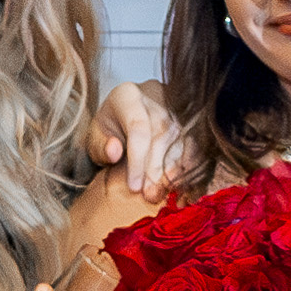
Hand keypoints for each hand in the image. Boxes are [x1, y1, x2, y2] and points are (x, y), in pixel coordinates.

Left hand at [92, 81, 193, 196]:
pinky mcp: (189, 117)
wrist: (124, 117)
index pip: (138, 127)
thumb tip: (114, 151)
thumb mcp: (96, 138)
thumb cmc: (109, 131)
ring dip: (172, 170)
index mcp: (127, 95)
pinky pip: (194, 143)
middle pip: (161, 134)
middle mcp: (155, 95)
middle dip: (155, 169)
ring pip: (180, 139)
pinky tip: (178, 185)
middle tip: (150, 195)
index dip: (138, 160)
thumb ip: (101, 146)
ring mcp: (175, 105)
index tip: (134, 186)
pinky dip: (187, 165)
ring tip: (162, 193)